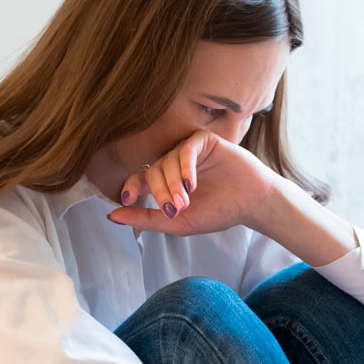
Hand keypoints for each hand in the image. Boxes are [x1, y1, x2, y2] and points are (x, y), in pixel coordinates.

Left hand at [105, 129, 282, 234]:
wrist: (252, 203)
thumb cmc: (218, 212)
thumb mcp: (178, 222)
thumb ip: (146, 219)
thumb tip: (111, 216)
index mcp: (165, 182)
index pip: (139, 179)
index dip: (130, 187)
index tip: (126, 199)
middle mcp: (173, 164)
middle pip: (153, 172)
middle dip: (161, 192)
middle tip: (175, 209)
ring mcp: (188, 151)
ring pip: (167, 161)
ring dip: (173, 183)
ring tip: (186, 201)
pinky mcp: (204, 141)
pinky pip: (185, 149)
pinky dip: (185, 167)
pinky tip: (191, 184)